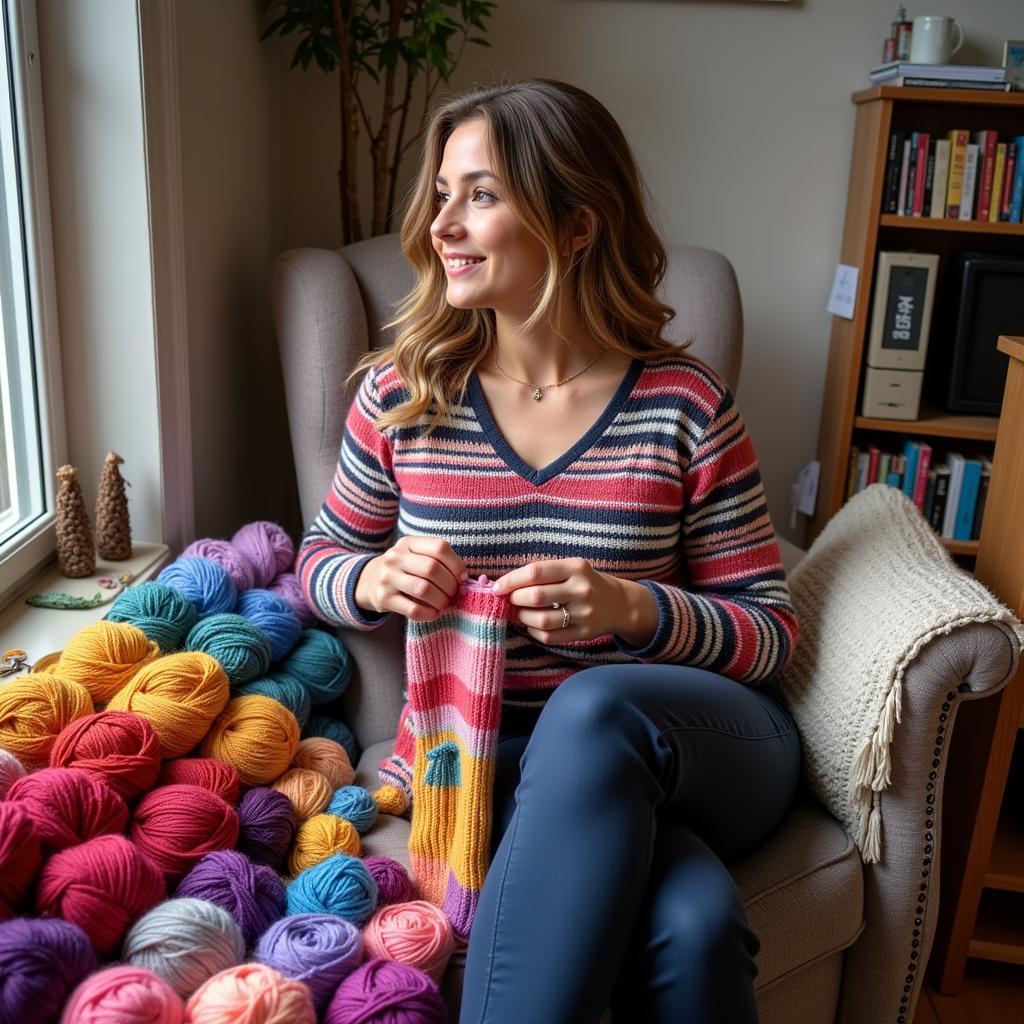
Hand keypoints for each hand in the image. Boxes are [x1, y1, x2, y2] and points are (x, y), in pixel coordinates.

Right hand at [356, 536, 467, 620]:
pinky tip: (434, 612)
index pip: (439, 548)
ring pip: (423, 590)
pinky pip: (413, 609)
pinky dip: (429, 614)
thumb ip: (439, 561)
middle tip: (453, 593)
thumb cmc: (405, 569)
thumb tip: (464, 579)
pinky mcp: (383, 598)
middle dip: (449, 585)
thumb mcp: (417, 556)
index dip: (456, 564)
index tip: (462, 577)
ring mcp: (387, 577)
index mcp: (408, 543)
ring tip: (444, 603)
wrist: (370, 581)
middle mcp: (395, 557)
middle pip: (432, 569)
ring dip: (441, 600)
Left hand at [491, 557, 629, 643]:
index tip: (498, 587)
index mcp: (576, 568)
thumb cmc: (585, 582)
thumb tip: (505, 585)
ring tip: (520, 613)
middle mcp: (581, 589)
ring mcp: (584, 613)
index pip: (535, 572)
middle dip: (515, 599)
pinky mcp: (583, 633)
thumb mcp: (571, 568)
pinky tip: (532, 626)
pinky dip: (533, 632)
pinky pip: (549, 637)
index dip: (511, 580)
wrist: (619, 604)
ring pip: (540, 620)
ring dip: (522, 617)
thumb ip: (543, 574)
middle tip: (510, 600)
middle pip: (536, 597)